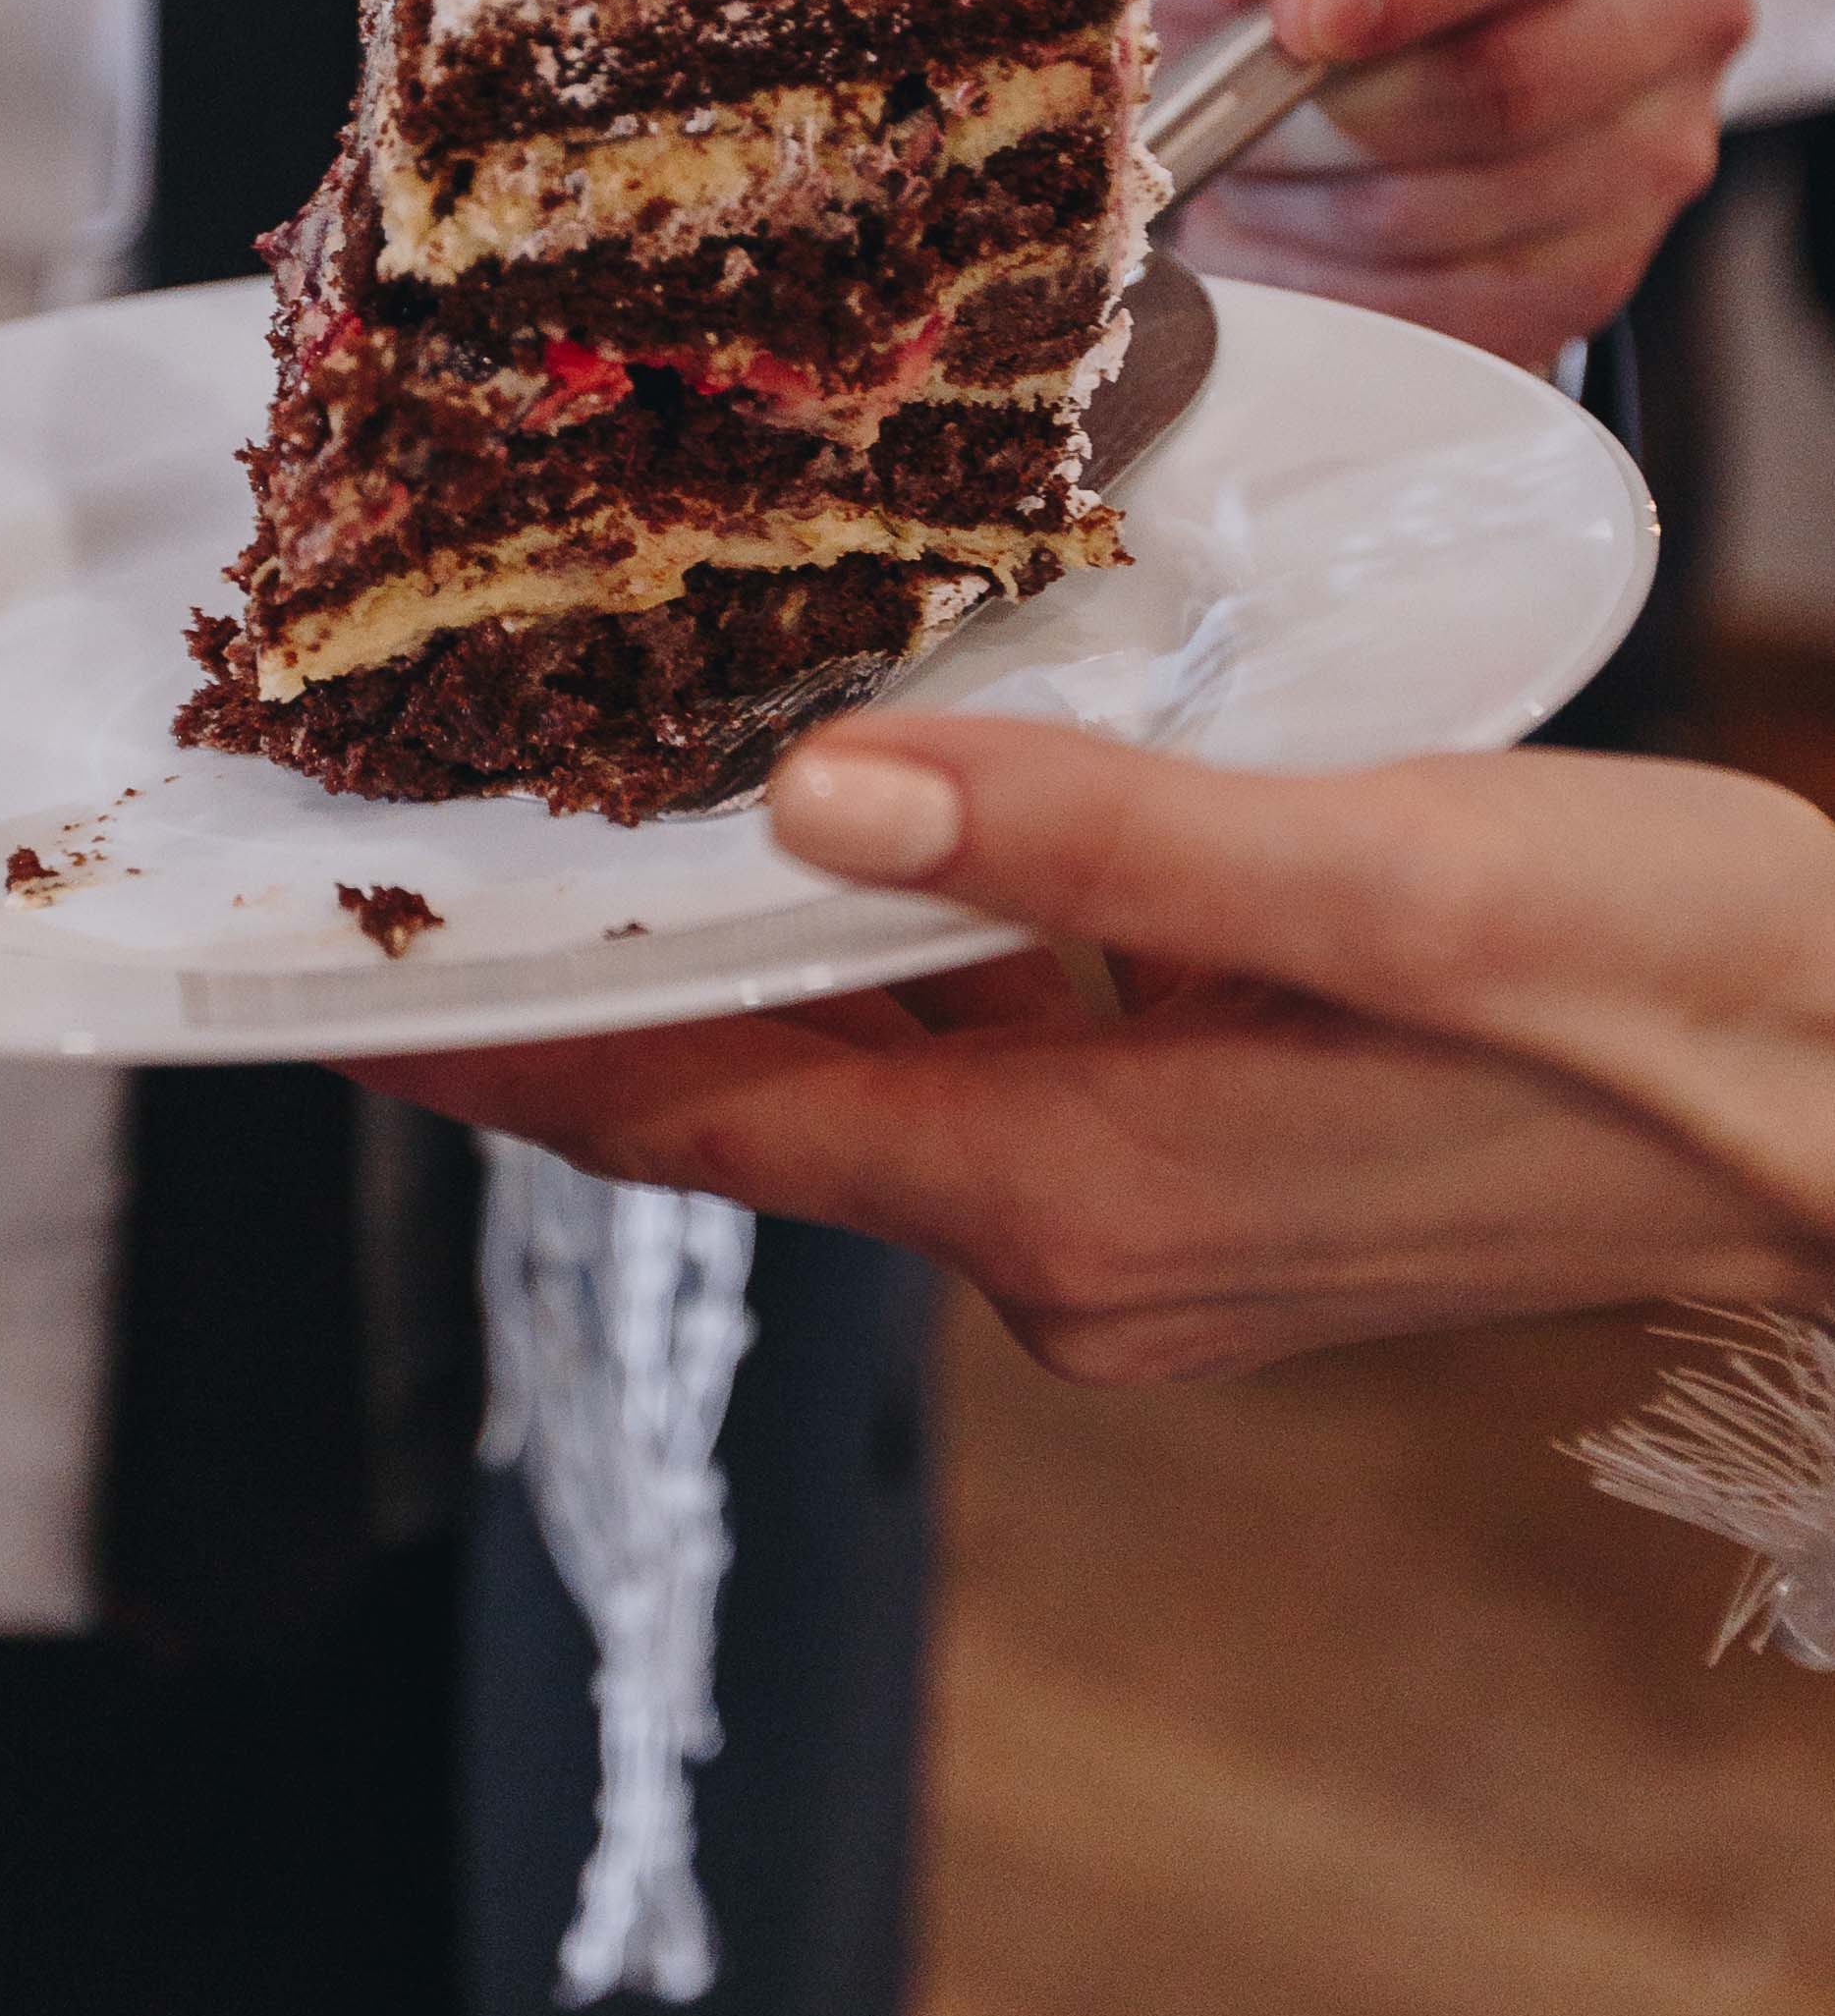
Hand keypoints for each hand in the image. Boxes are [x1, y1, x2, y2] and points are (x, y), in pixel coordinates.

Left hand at [351, 723, 1834, 1382]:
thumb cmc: (1678, 1002)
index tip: (337, 965)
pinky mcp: (1224, 1154)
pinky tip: (906, 811)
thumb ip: (1094, 849)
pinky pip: (995, 1052)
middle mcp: (1084, 1240)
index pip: (703, 1117)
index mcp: (1080, 1196)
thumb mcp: (1386, 886)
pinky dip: (916, 941)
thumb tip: (814, 802)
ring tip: (631, 774)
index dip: (505, 1044)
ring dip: (763, 935)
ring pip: (878, 1058)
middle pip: (763, 1089)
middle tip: (468, 798)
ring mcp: (1154, 1211)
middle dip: (608, 968)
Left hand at [1167, 0, 1751, 365]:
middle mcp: (1677, 2)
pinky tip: (1292, 224)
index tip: (1299, 12)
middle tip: (1228, 98)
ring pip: (1454, 209)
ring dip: (1308, 197)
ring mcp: (1658, 151)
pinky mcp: (1603, 274)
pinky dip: (1333, 279)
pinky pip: (1448, 309)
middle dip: (1324, 104)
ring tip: (1250, 156)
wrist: (1392, 47)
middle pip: (1503, 81)